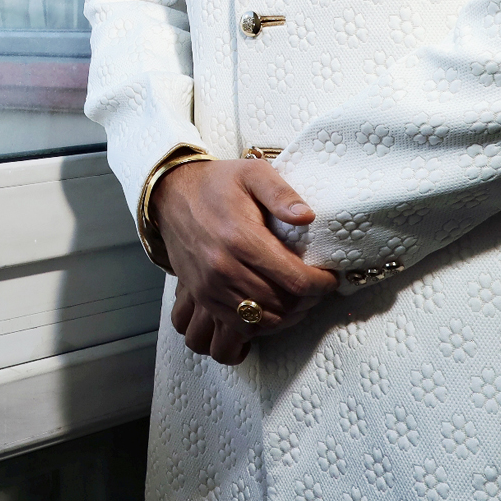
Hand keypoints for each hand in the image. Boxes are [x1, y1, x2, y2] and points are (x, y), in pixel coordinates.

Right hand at [153, 158, 337, 364]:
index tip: (329, 278)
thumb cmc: (216, 184)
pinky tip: (274, 309)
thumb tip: (307, 217)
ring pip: (263, 320)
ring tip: (300, 300)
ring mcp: (210, 286)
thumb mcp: (252, 174)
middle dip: (309, 300)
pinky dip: (263, 324)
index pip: (295, 279)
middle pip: (282, 304)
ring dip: (289, 315)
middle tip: (318, 288)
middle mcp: (224, 267)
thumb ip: (281, 193)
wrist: (171, 195)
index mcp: (241, 238)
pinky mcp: (201, 296)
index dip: (321, 284)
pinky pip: (239, 326)